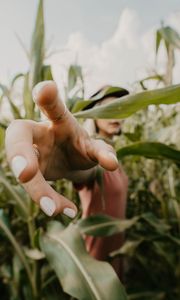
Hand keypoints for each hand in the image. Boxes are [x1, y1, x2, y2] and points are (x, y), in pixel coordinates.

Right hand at [5, 81, 118, 217]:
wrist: (71, 161)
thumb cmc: (82, 147)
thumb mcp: (94, 147)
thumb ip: (102, 151)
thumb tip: (112, 164)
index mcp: (59, 120)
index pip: (52, 106)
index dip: (46, 96)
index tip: (46, 89)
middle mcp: (38, 134)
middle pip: (18, 136)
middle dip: (19, 153)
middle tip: (25, 174)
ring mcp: (31, 154)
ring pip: (24, 168)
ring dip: (36, 190)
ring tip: (55, 210)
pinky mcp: (31, 173)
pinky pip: (34, 187)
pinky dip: (47, 200)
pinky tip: (67, 211)